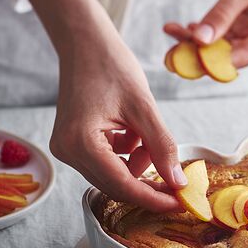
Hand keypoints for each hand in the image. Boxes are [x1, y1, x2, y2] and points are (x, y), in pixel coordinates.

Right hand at [51, 36, 185, 211]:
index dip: (153, 198)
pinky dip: (127, 154)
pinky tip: (133, 131)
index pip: (122, 185)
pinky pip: (107, 162)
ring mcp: (68, 149)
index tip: (180, 204)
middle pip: (116, 185)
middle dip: (148, 185)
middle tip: (179, 184)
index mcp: (81, 143)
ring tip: (148, 136)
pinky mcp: (74, 143)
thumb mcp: (144, 108)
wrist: (85, 43)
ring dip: (138, 163)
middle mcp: (68, 152)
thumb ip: (162, 147)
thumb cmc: (111, 65)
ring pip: (113, 174)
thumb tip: (177, 182)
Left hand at [163, 0, 247, 66]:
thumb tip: (199, 41)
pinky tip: (181, 26)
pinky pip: (220, 31)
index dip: (214, 61)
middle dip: (201, 54)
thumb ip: (222, 14)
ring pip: (222, 44)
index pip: (244, 56)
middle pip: (231, 54)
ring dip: (196, 42)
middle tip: (170, 54)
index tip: (186, 60)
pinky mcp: (244, 21)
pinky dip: (202, 30)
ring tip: (171, 32)